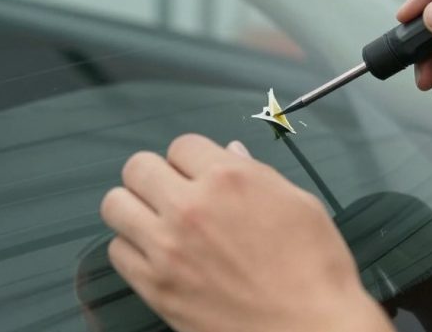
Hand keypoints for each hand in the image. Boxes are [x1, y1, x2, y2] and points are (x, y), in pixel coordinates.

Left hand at [100, 134, 393, 331]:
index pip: (182, 145)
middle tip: (175, 194)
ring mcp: (167, 249)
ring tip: (158, 222)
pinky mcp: (155, 288)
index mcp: (229, 178)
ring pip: (115, 205)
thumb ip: (256, 174)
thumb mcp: (300, 204)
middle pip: (138, 168)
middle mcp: (190, 207)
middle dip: (157, 176)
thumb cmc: (316, 271)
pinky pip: (116, 251)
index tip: (202, 176)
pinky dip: (132, 248)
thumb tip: (230, 153)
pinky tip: (157, 255)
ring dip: (135, 208)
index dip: (193, 160)